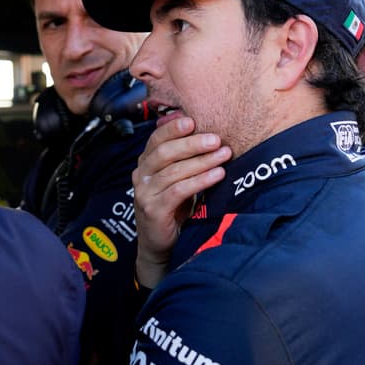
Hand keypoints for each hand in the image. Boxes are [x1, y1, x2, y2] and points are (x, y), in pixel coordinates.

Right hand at [132, 116, 230, 288]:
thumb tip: (209, 133)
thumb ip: (184, 159)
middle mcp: (141, 175)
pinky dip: (200, 181)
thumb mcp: (176, 179)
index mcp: (146, 163)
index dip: (173, 128)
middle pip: (165, 152)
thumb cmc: (172, 207)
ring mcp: (144, 192)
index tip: (194, 121)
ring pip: (174, 170)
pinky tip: (217, 175)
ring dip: (202, 161)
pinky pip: (178, 190)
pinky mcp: (153, 209)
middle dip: (193, 144)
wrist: (159, 243)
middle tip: (216, 139)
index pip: (156, 138)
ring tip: (224, 155)